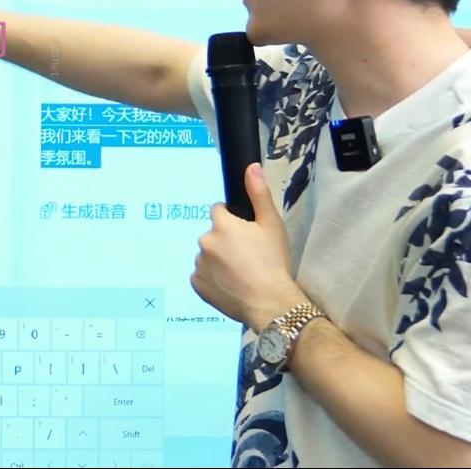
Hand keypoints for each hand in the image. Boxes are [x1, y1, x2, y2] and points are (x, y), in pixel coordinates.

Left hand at [191, 163, 307, 329]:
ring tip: (242, 274)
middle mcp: (204, 242)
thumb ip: (258, 194)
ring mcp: (198, 265)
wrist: (269, 303)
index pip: (218, 211)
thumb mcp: (271, 225)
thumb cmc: (273, 262)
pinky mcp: (196, 285)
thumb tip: (251, 167)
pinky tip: (231, 285)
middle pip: (213, 235)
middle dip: (226, 242)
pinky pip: (203, 276)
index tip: (246, 234)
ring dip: (219, 260)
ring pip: (208, 256)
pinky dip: (213, 279)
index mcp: (221, 225)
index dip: (233, 220)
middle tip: (248, 257)